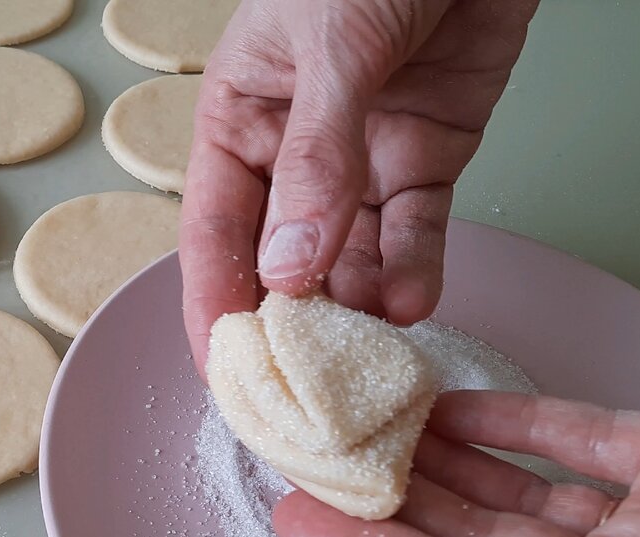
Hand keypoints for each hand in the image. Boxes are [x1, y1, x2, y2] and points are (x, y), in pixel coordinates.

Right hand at [180, 0, 538, 376]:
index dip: (214, 303)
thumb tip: (288, 269)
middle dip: (287, 324)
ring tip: (363, 357)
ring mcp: (360, 158)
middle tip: (299, 386)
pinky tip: (409, 305)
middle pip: (278, 257)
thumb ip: (315, 158)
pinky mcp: (426, 157)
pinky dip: (414, 268)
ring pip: (349, 255)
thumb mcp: (331, 48)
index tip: (224, 369)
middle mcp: (292, 150)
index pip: (214, 230)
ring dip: (355, 308)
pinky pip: (415, 229)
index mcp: (238, 118)